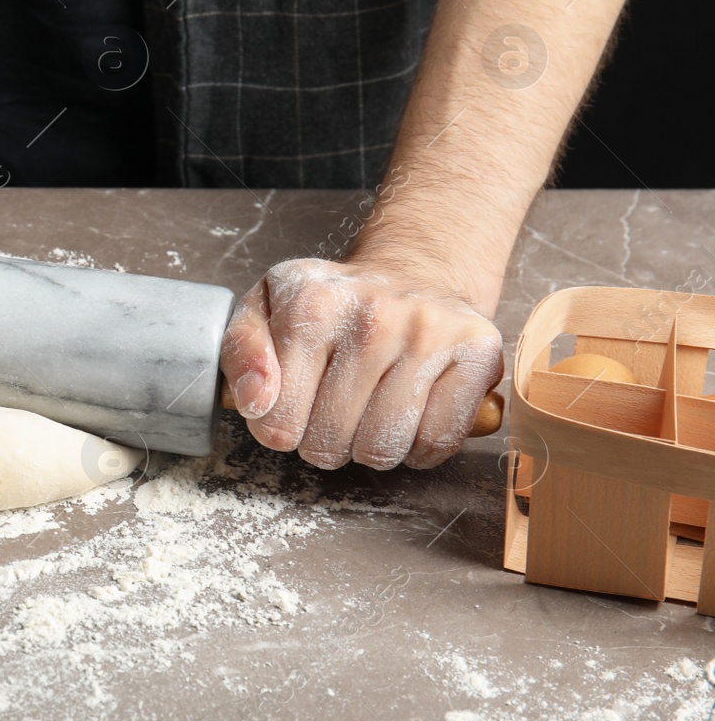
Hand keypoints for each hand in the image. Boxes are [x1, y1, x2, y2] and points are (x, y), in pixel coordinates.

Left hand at [219, 257, 503, 469]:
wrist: (413, 271)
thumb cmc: (331, 304)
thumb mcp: (264, 310)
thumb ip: (241, 353)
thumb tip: (255, 402)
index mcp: (311, 305)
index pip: (278, 423)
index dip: (279, 430)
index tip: (290, 407)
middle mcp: (374, 316)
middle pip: (329, 443)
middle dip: (323, 441)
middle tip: (332, 408)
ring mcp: (430, 333)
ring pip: (383, 449)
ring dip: (369, 448)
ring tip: (368, 412)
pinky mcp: (478, 353)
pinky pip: (437, 443)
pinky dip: (418, 448)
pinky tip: (408, 417)